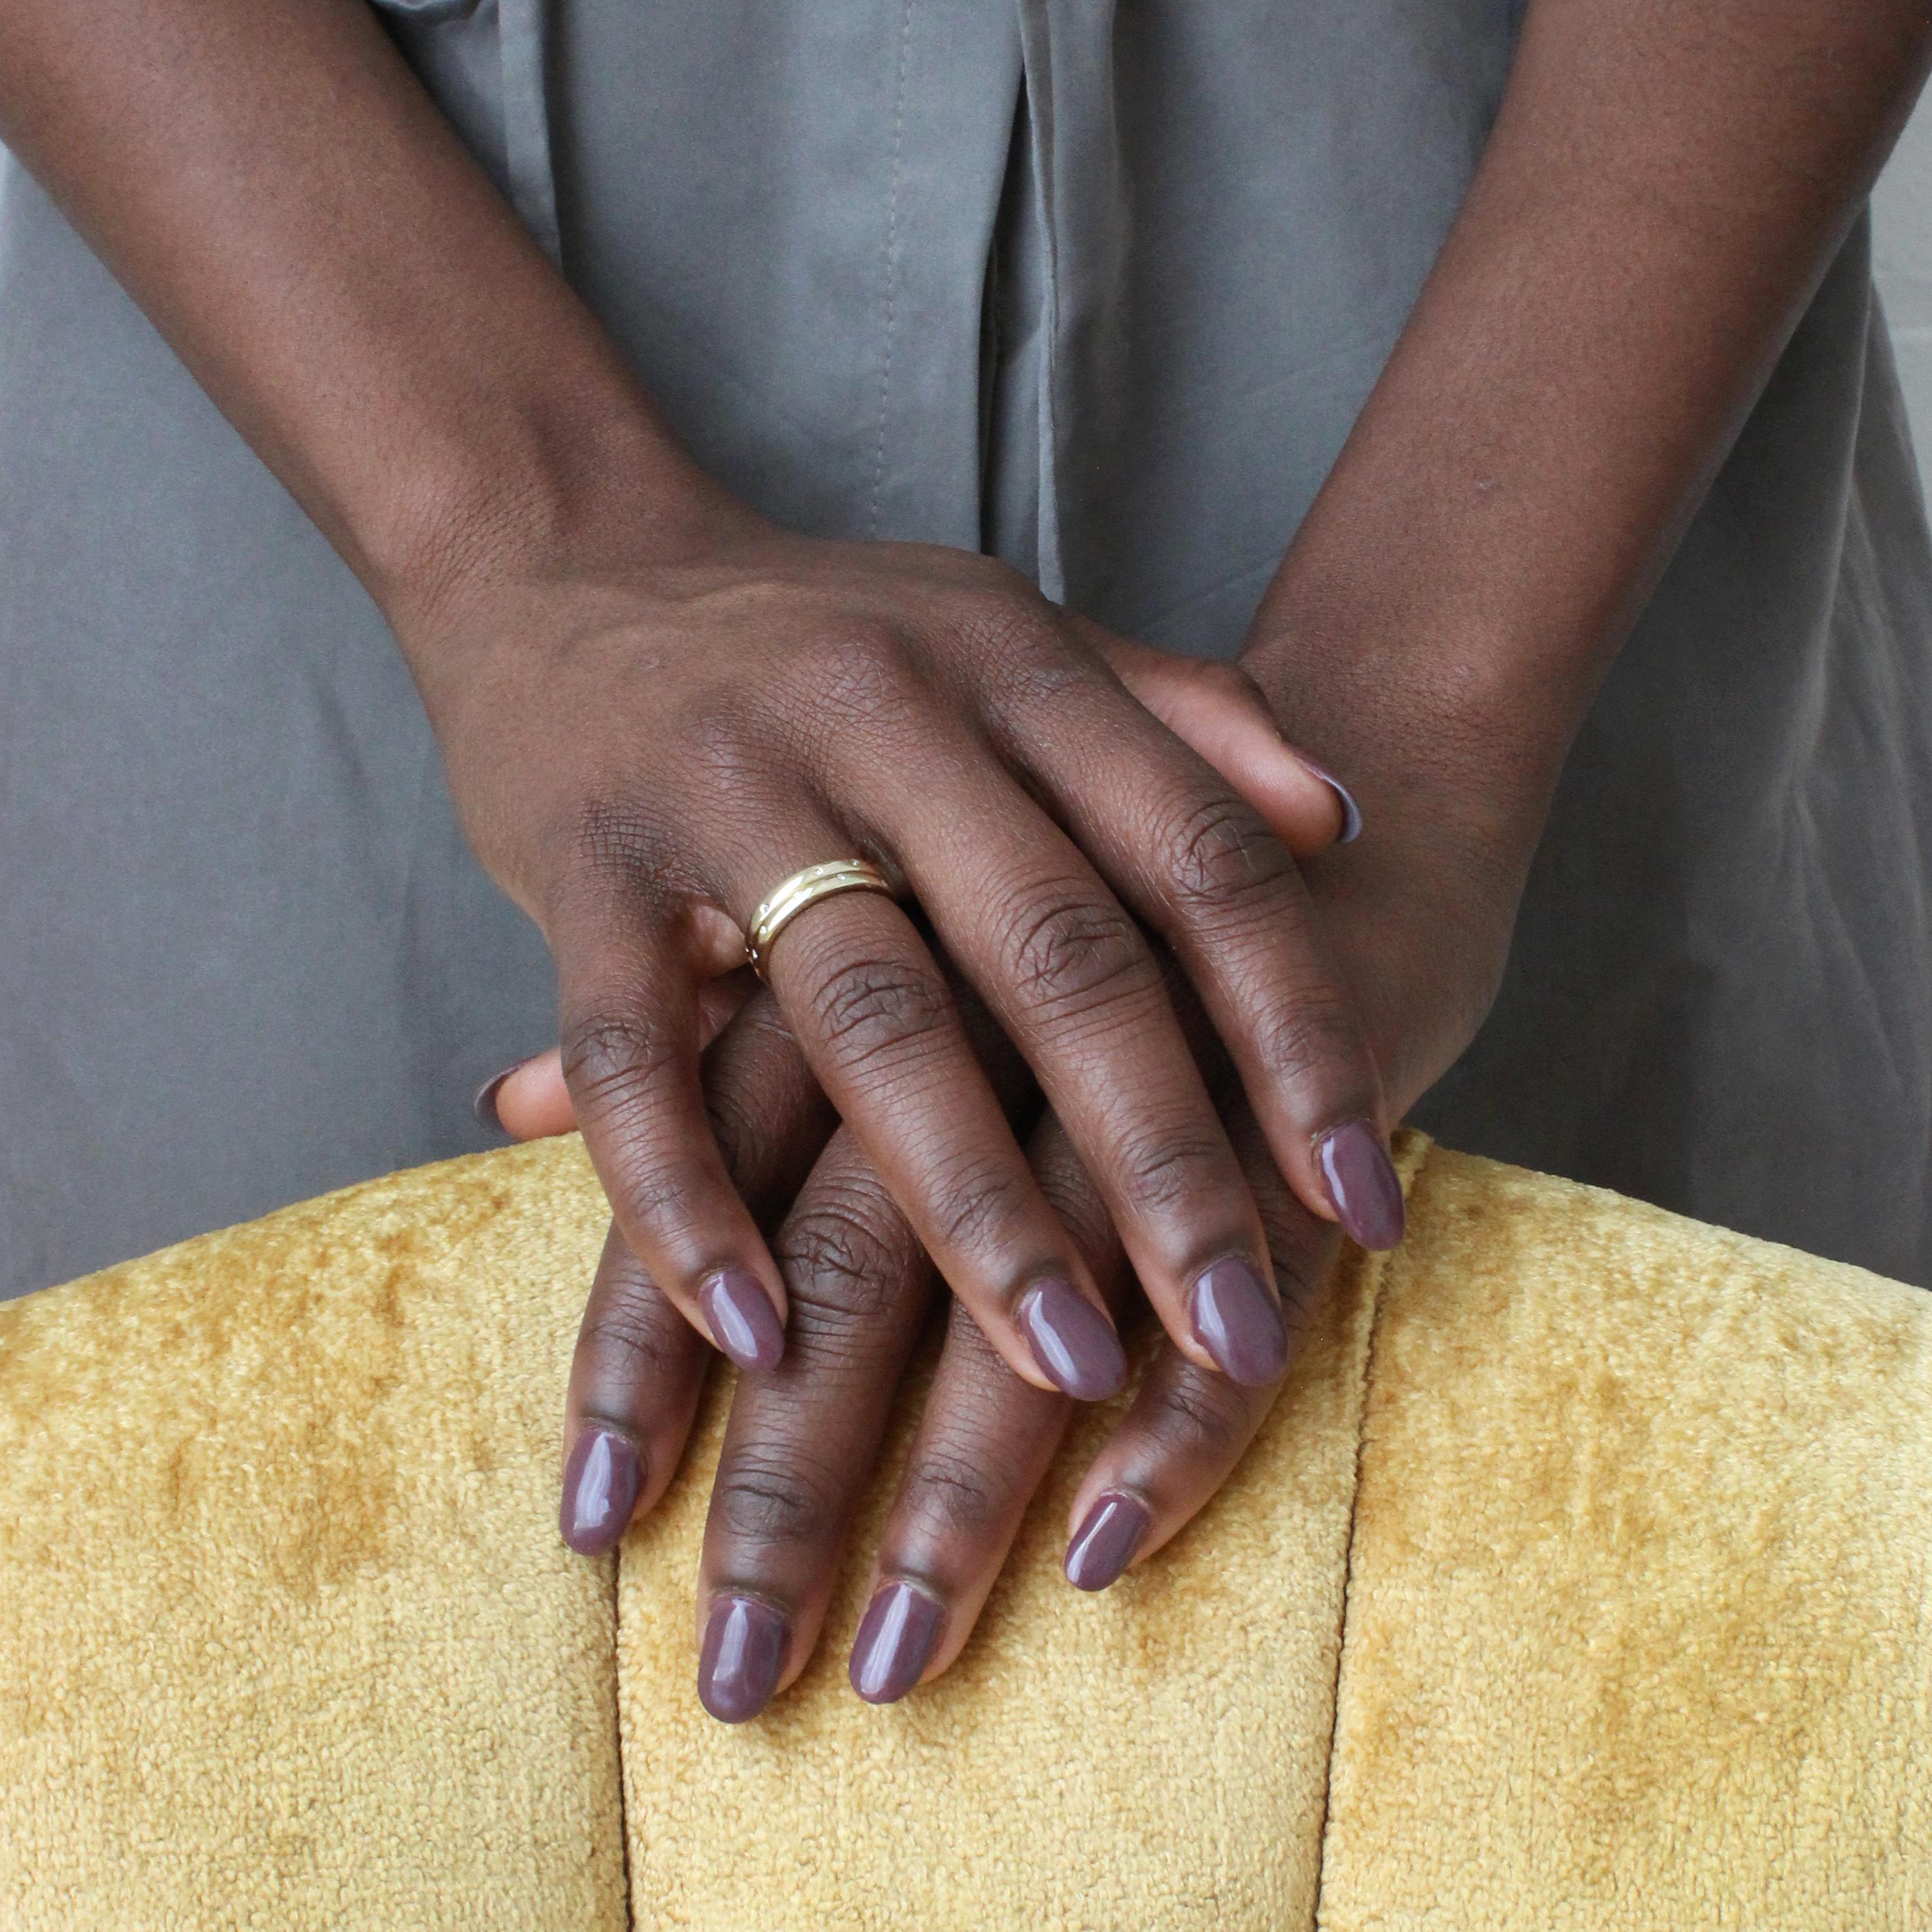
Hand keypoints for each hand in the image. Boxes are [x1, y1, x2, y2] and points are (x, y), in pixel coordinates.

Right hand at [491, 642, 1370, 1716]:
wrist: (563, 559)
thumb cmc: (821, 637)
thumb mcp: (1009, 639)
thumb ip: (1174, 718)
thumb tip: (1342, 818)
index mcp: (1016, 662)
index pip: (1201, 859)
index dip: (1298, 1038)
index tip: (1367, 1203)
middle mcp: (888, 709)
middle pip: (1059, 956)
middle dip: (1166, 1164)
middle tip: (1242, 1335)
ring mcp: (729, 782)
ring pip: (872, 1020)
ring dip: (976, 1214)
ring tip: (1064, 1372)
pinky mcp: (583, 860)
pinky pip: (637, 1054)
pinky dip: (690, 1205)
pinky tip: (756, 1337)